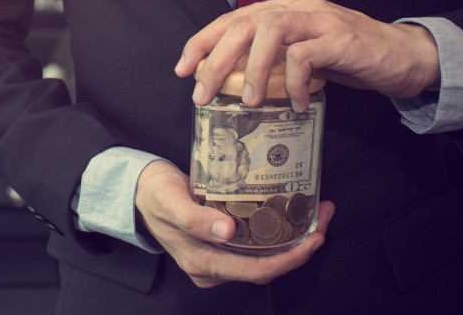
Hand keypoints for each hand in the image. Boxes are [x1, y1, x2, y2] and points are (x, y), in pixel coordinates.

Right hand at [135, 160, 332, 287]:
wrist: (138, 191)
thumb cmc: (154, 194)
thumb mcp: (171, 202)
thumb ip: (196, 219)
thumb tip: (228, 233)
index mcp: (203, 263)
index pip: (257, 270)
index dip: (291, 258)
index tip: (316, 237)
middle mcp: (213, 267)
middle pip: (267, 266)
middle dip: (301, 247)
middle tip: (324, 216)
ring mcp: (217, 258)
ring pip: (264, 258)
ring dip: (293, 239)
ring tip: (315, 211)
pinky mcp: (220, 245)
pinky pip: (255, 247)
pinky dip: (277, 233)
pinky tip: (289, 213)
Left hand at [175, 0, 440, 109]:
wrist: (405, 56)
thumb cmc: (351, 58)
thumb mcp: (304, 56)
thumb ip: (275, 59)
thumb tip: (235, 82)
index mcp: (284, 8)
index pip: (232, 18)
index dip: (202, 41)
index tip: (183, 69)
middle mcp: (298, 6)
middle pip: (243, 23)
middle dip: (215, 58)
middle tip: (202, 92)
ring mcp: (320, 19)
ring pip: (269, 29)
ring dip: (252, 68)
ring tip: (250, 102)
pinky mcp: (341, 38)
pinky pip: (305, 55)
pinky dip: (295, 83)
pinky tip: (298, 105)